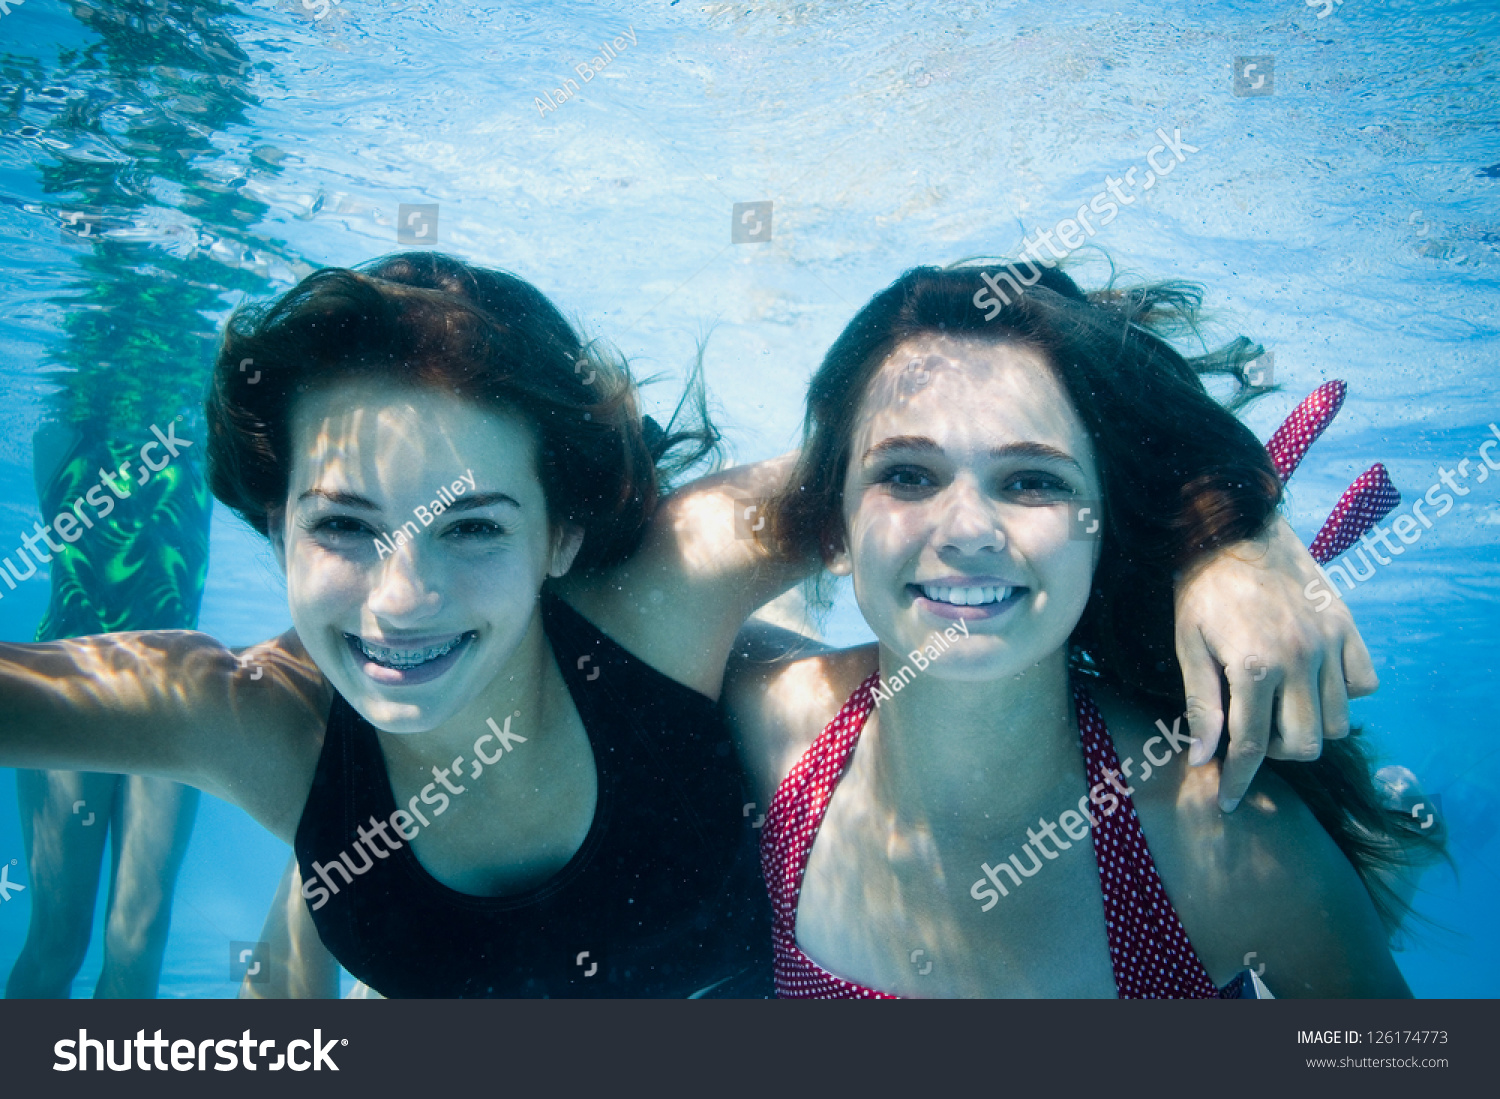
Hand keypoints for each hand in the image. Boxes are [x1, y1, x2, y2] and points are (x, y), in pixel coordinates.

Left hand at [1173, 515, 1378, 810]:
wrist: (1234, 526)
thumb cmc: (1201, 588)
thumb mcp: (1188, 646)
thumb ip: (1201, 704)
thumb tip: (1204, 757)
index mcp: (1254, 667)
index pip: (1252, 746)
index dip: (1240, 780)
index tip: (1230, 800)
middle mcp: (1300, 660)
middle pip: (1304, 744)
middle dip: (1276, 753)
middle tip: (1253, 736)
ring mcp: (1330, 644)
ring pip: (1339, 721)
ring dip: (1310, 727)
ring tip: (1281, 710)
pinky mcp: (1348, 628)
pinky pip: (1364, 684)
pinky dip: (1344, 695)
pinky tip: (1313, 683)